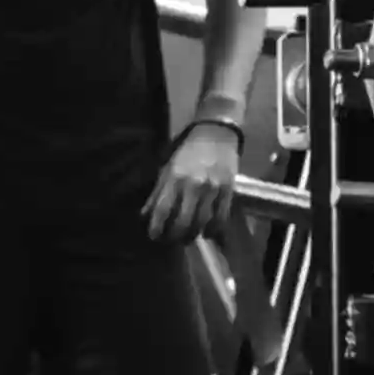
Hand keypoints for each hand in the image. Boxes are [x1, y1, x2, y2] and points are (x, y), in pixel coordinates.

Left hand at [142, 119, 241, 247]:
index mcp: (175, 178)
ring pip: (202, 223)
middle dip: (174, 236)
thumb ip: (157, 192)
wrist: (216, 134)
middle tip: (170, 241)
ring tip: (186, 239)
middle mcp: (194, 185)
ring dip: (193, 235)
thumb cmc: (188, 151)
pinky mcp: (228, 191)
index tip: (153, 236)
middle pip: (183, 221)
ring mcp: (213, 189)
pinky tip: (206, 233)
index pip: (163, 209)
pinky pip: (221, 217)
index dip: (156, 227)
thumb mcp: (168, 167)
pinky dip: (213, 229)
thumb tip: (145, 215)